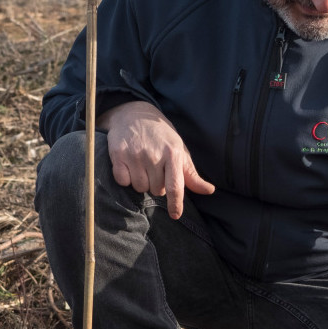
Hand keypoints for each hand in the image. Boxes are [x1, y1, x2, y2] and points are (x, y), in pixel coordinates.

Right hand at [98, 101, 214, 218]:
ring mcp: (135, 154)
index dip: (175, 203)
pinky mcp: (118, 154)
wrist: (134, 113)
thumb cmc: (162, 137)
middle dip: (156, 185)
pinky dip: (125, 178)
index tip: (175, 215)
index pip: (175, 186)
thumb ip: (192, 174)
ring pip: (139, 188)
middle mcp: (154, 155)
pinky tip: (129, 166)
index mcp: (173, 154)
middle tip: (154, 169)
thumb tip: (209, 191)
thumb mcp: (180, 151)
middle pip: (156, 190)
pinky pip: (122, 181)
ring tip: (142, 167)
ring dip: (141, 182)